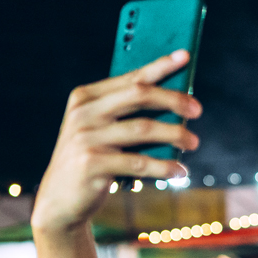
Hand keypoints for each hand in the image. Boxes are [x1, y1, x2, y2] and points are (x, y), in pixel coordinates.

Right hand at [31, 51, 201, 234]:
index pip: (130, 78)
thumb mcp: (102, 132)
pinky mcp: (92, 163)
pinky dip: (163, 167)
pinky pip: (139, 162)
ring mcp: (85, 137)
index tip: (185, 57)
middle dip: (173, 99)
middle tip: (197, 110)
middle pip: (139, 95)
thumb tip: (176, 105)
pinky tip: (180, 171)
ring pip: (143, 128)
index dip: (160, 66)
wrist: (60, 200)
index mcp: (85, 98)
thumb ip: (127, 116)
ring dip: (175, 135)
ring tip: (193, 142)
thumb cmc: (92, 162)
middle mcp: (83, 113)